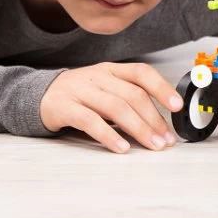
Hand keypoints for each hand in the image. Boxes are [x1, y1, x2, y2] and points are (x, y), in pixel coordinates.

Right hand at [40, 62, 183, 153]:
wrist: (40, 95)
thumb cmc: (80, 95)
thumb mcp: (105, 88)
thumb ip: (128, 98)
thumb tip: (159, 122)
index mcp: (111, 70)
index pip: (141, 73)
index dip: (161, 88)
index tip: (177, 106)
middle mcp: (98, 76)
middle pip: (132, 94)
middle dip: (153, 118)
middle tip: (165, 139)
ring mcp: (80, 90)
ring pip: (115, 107)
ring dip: (138, 128)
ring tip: (151, 144)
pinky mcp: (64, 107)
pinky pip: (89, 121)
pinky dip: (108, 135)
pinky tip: (120, 147)